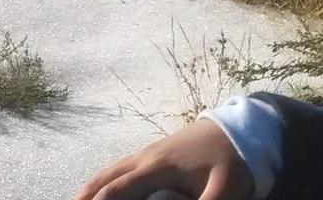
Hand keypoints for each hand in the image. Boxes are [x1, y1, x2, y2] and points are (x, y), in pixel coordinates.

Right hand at [76, 119, 253, 199]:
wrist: (236, 129)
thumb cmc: (230, 160)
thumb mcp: (225, 189)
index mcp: (157, 168)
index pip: (119, 189)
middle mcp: (143, 159)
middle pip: (106, 178)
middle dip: (85, 195)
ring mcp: (145, 154)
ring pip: (109, 171)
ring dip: (90, 186)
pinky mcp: (151, 154)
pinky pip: (117, 168)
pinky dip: (101, 179)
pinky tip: (99, 187)